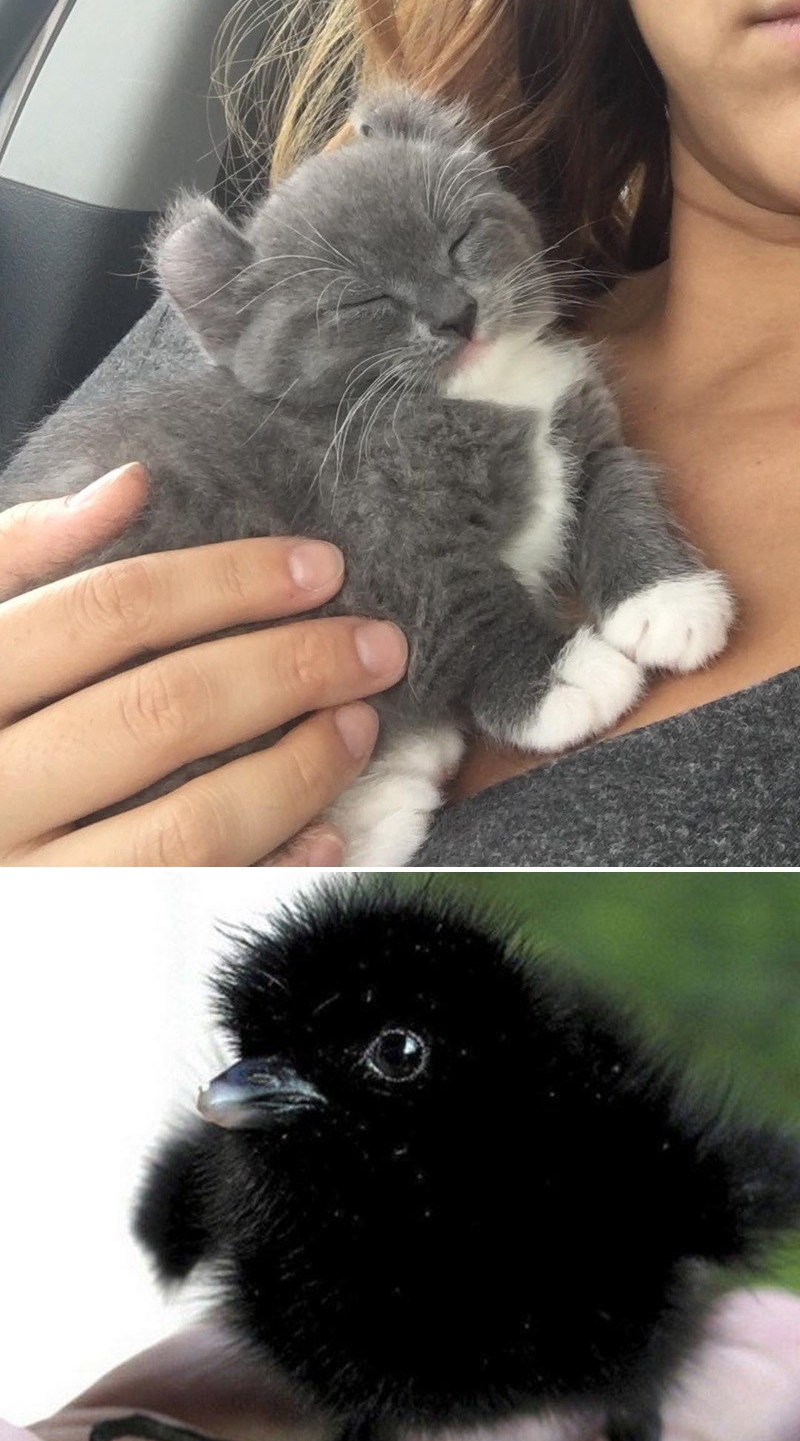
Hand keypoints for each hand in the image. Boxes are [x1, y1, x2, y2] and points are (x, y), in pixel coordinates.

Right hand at [0, 487, 406, 873]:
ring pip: (190, 826)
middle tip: (372, 644)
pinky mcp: (80, 953)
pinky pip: (197, 912)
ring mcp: (34, 888)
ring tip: (356, 725)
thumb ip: (19, 560)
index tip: (317, 569)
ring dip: (296, 770)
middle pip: (162, 712)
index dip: (224, 583)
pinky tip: (322, 831)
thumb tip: (130, 487)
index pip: (108, 614)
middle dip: (288, 668)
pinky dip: (271, 868)